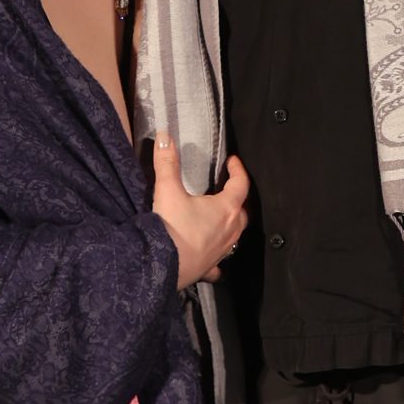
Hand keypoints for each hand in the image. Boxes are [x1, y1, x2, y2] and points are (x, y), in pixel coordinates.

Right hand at [152, 138, 249, 290]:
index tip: (233, 162)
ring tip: (221, 219)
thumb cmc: (171, 228)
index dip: (238, 170)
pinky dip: (218, 257)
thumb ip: (167, 162)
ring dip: (231, 225)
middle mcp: (230, 231)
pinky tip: (212, 256)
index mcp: (226, 209)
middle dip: (238, 199)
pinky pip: (219, 262)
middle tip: (229, 190)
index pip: (240, 184)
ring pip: (235, 236)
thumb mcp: (168, 190)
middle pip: (242, 211)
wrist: (162, 266)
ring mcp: (222, 251)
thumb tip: (165, 137)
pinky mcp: (210, 267)